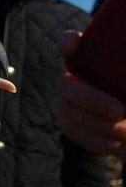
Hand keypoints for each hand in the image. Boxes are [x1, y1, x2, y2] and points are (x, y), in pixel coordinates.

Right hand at [58, 31, 125, 158]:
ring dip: (99, 124)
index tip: (73, 45)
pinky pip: (72, 130)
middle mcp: (75, 76)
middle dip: (92, 100)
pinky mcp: (69, 122)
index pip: (70, 43)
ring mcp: (68, 100)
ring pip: (69, 110)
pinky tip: (115, 144)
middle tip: (121, 111)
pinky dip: (95, 139)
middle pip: (67, 85)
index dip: (67, 42)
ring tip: (125, 132)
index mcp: (93, 59)